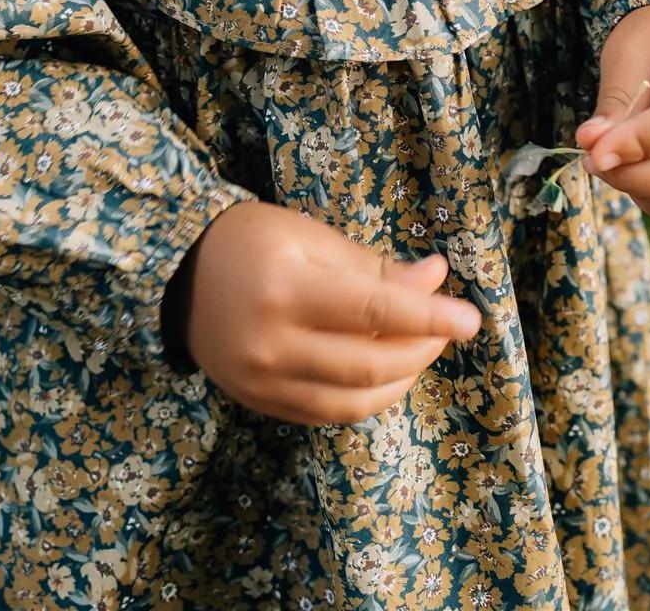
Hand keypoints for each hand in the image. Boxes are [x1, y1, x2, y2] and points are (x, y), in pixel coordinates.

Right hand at [164, 199, 482, 423]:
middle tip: (447, 327)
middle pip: (368, 365)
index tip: (471, 319)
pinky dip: (366, 399)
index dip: (428, 318)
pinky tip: (386, 375)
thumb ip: (372, 267)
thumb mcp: (310, 236)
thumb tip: (436, 280)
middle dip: (421, 348)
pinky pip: (326, 413)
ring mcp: (262, 382)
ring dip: (400, 380)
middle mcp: (272, 344)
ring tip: (422, 349)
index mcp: (286, 290)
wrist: (178, 273)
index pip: (374, 312)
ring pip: (352, 401)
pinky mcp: (259, 403)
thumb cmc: (250, 239)